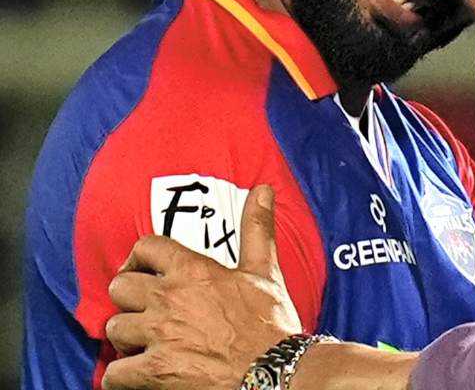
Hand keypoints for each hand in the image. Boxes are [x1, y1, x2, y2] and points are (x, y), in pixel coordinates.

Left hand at [102, 185, 300, 389]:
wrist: (275, 372)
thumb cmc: (271, 324)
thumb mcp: (265, 271)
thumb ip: (257, 229)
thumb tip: (263, 189)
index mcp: (194, 271)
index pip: (145, 248)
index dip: (140, 259)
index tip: (146, 272)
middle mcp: (169, 299)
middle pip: (119, 287)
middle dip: (130, 300)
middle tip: (146, 311)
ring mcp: (159, 335)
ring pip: (114, 329)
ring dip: (127, 338)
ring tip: (146, 344)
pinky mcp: (154, 371)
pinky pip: (113, 373)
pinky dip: (122, 376)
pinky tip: (138, 375)